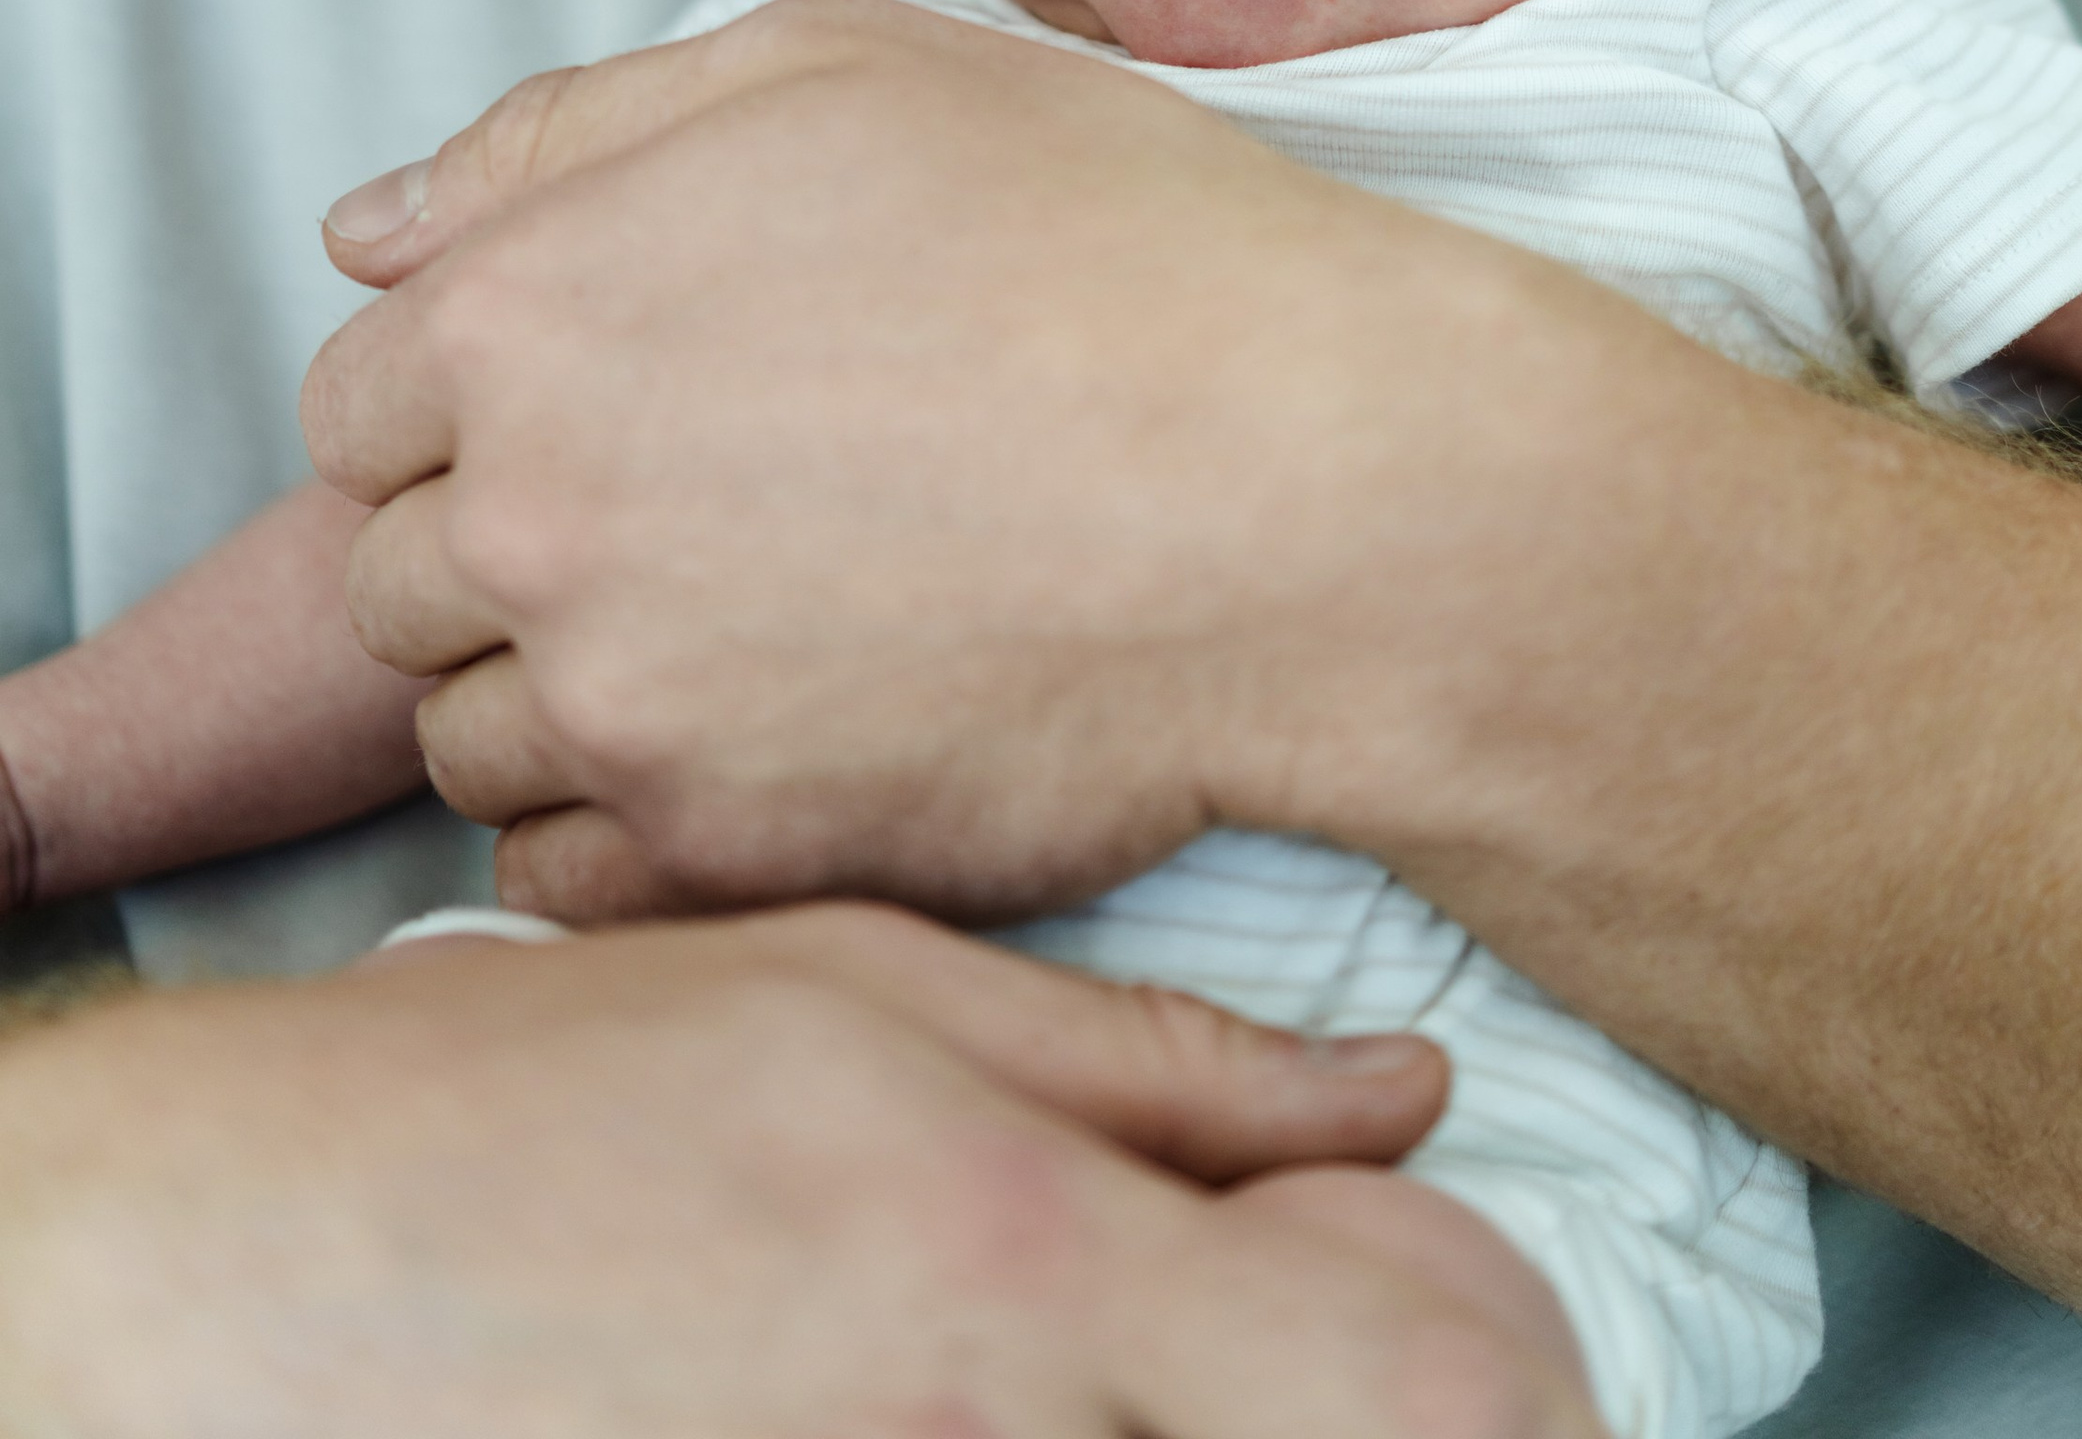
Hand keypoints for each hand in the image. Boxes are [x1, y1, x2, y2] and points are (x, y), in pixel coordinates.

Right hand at [0, 901, 1600, 1435]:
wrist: (244, 1266)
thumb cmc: (545, 1101)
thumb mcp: (856, 992)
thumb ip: (1143, 1063)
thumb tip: (1403, 1088)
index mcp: (1023, 1255)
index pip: (1416, 1375)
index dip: (1522, 1375)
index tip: (1530, 1345)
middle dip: (1397, 1401)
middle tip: (1354, 1337)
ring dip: (1215, 1415)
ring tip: (1166, 1350)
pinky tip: (1018, 1388)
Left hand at [302, 0, 1645, 924]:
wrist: (1310, 491)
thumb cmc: (1107, 243)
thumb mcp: (842, 70)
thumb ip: (573, 132)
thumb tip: (371, 229)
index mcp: (530, 310)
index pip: (362, 398)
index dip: (483, 392)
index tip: (619, 398)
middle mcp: (532, 515)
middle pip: (400, 574)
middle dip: (517, 542)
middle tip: (710, 507)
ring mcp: (619, 702)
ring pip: (472, 734)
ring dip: (569, 690)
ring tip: (757, 625)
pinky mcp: (716, 854)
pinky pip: (561, 873)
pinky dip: (632, 825)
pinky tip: (774, 740)